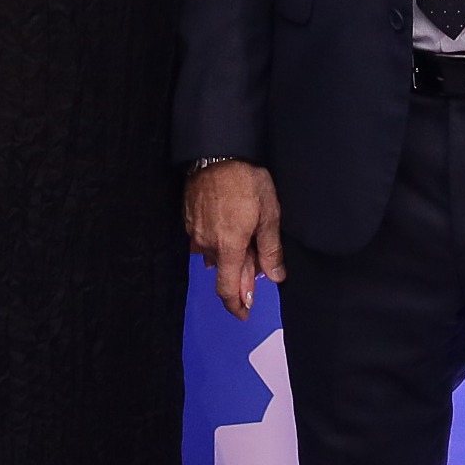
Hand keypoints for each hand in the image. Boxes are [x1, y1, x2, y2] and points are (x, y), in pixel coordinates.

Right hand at [185, 161, 285, 320]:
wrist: (217, 151)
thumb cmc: (246, 179)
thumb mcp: (269, 214)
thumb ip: (270, 249)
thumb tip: (275, 277)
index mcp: (228, 246)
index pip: (227, 289)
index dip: (236, 305)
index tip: (245, 313)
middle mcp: (208, 245)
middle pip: (225, 271)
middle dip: (242, 272)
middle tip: (260, 259)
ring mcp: (195, 232)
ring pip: (215, 255)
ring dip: (231, 255)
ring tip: (248, 233)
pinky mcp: (189, 219)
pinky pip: (205, 239)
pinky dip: (220, 240)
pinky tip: (231, 223)